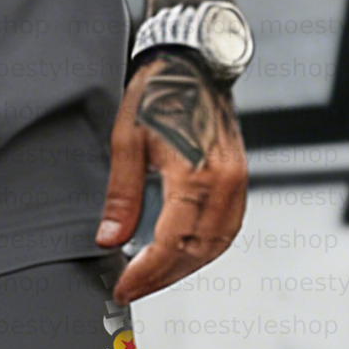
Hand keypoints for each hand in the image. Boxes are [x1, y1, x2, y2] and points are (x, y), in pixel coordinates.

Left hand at [94, 50, 246, 305]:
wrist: (191, 61)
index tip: (124, 286)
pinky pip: (227, 228)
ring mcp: (237, 183)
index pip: (171, 243)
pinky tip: (181, 250)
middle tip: (132, 286)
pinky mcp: (240, 178)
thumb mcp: (126, 139)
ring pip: (215, 246)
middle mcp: (223, 184)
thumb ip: (121, 194)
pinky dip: (204, 247)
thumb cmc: (158, 91)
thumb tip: (109, 238)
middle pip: (195, 252)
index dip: (146, 272)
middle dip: (163, 276)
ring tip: (152, 274)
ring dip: (184, 266)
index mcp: (195, 175)